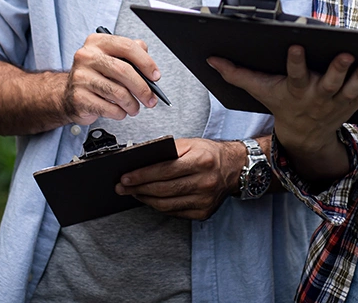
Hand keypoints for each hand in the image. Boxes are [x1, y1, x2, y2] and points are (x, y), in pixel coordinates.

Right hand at [61, 31, 161, 124]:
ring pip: (118, 92)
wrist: (68, 94)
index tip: (155, 76)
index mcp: (97, 42)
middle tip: (151, 98)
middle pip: (124, 71)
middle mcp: (86, 56)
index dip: (146, 62)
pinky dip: (119, 113)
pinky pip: (109, 108)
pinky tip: (119, 111)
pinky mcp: (79, 97)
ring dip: (132, 104)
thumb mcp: (111, 58)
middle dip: (142, 88)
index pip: (127, 47)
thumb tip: (149, 66)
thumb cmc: (95, 76)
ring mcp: (81, 77)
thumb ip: (131, 55)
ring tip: (134, 107)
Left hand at [116, 138, 242, 219]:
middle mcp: (205, 182)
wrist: (235, 167)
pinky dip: (159, 206)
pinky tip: (150, 199)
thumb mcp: (190, 144)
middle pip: (163, 190)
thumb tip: (140, 160)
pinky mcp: (204, 212)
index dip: (142, 175)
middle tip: (122, 187)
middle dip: (138, 189)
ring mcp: (205, 200)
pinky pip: (175, 212)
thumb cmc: (209, 153)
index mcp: (201, 161)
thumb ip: (166, 150)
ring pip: (166, 205)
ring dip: (145, 199)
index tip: (125, 177)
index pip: (164, 171)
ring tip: (133, 193)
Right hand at [208, 47, 357, 154]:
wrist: (305, 135)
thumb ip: (237, 73)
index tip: (297, 45)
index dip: (296, 61)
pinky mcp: (351, 104)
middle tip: (345, 54)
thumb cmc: (281, 103)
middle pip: (328, 83)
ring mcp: (336, 103)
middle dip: (337, 70)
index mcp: (294, 90)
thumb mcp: (259, 90)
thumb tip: (211, 58)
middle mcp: (316, 97)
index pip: (294, 75)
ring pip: (350, 89)